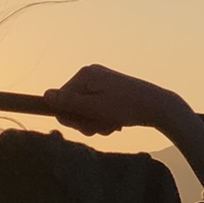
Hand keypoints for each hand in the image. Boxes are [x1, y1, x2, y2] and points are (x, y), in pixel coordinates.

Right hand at [44, 64, 191, 137]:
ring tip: (110, 126)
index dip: (70, 117)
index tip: (86, 126)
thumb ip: (68, 103)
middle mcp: (90, 74)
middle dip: (84, 121)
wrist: (158, 106)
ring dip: (94, 122)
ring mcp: (100, 81)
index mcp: (84, 75)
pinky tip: (115, 122)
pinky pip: (95, 107)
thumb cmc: (125, 107)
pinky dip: (102, 118)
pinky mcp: (109, 90)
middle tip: (101, 128)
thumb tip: (45, 96)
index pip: (60, 100)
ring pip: (84, 109)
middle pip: (71, 105)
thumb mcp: (93, 108)